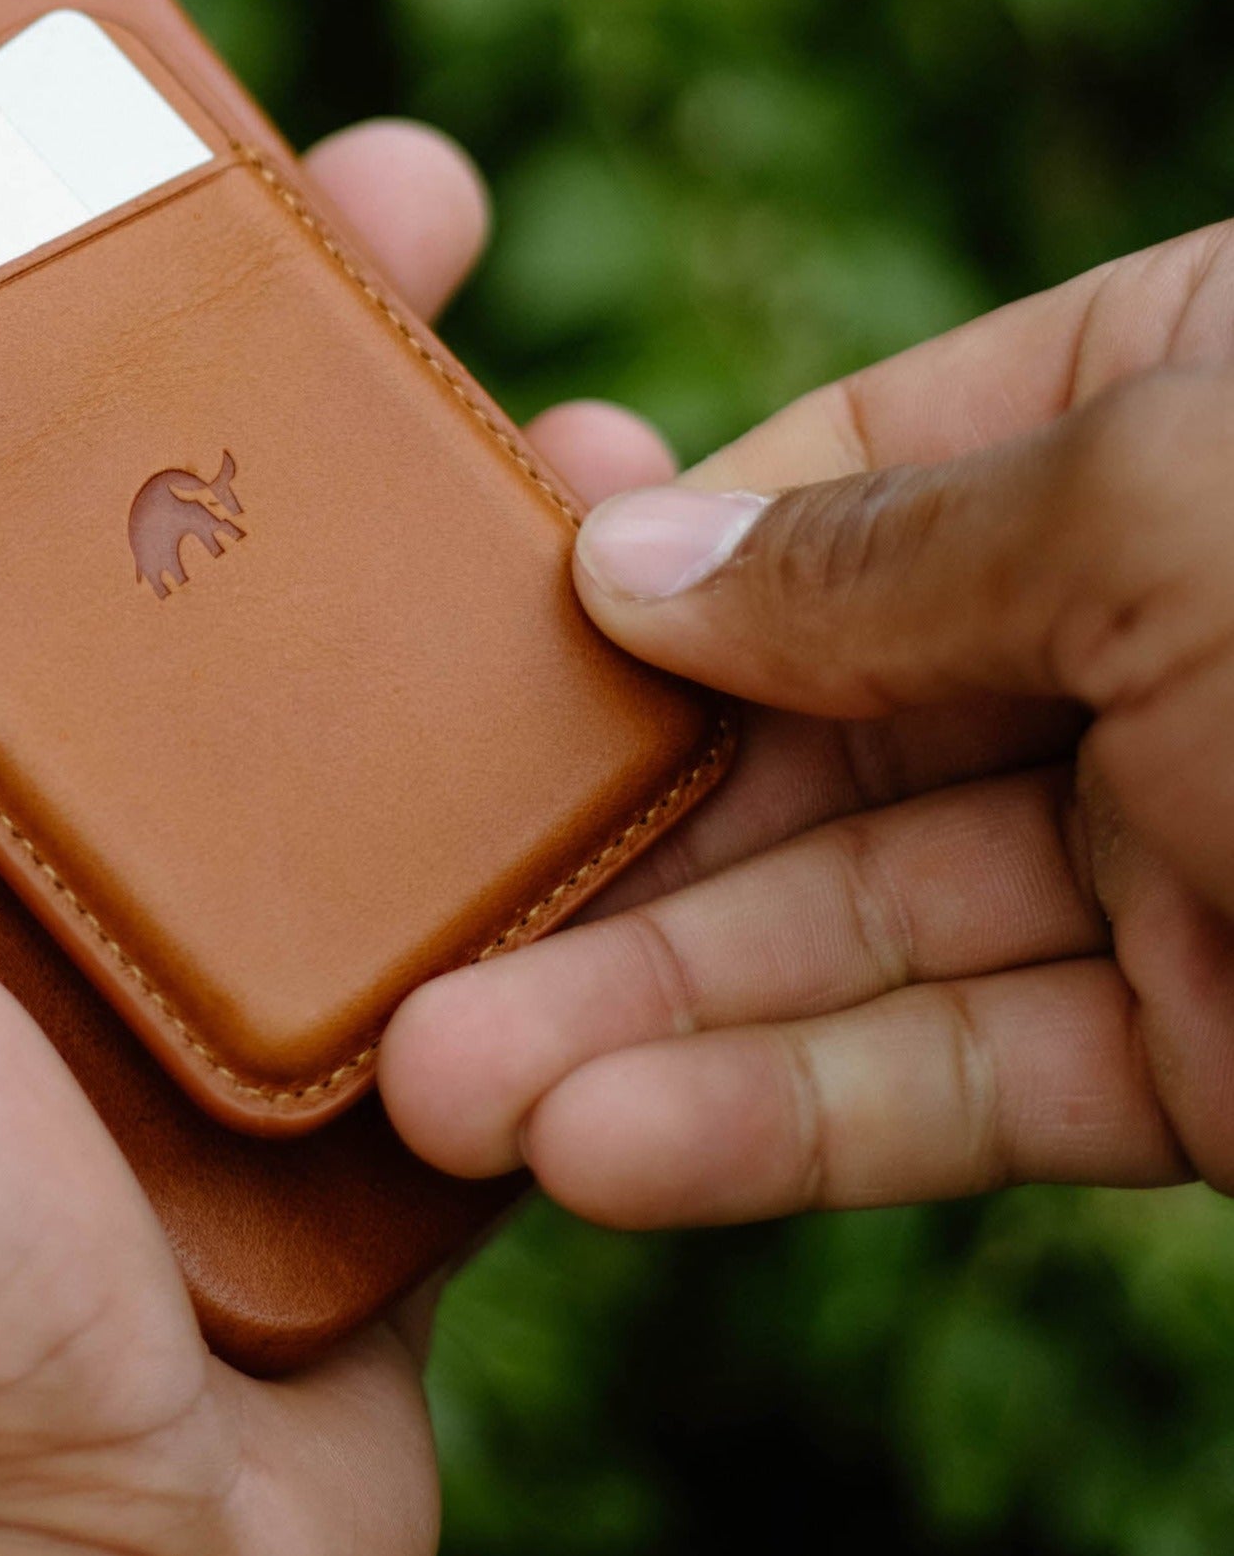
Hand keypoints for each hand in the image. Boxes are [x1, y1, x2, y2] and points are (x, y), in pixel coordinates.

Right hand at [382, 224, 1233, 1227]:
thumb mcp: (1181, 506)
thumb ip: (887, 550)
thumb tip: (629, 553)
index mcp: (1176, 403)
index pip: (836, 479)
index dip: (641, 572)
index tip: (456, 658)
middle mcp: (1166, 614)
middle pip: (816, 729)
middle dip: (615, 843)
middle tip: (401, 935)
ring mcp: (1194, 846)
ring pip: (869, 933)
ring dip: (656, 1017)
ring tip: (447, 1083)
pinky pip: (978, 1079)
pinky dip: (796, 1122)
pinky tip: (614, 1151)